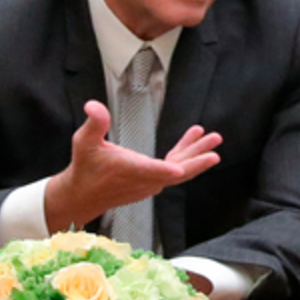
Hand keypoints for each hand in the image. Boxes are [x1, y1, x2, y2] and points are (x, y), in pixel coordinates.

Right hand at [45, 100, 222, 232]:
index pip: (149, 171)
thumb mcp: (84, 141)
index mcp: (129, 171)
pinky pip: (175, 167)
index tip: (180, 169)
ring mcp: (152, 182)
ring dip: (196, 154)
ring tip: (213, 137)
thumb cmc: (85, 167)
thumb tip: (93, 105)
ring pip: (180, 169)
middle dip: (196, 161)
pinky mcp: (155, 181)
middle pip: (175, 173)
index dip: (164, 170)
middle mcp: (145, 180)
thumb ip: (94, 123)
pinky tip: (193, 137)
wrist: (84, 195)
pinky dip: (185, 153)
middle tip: (214, 152)